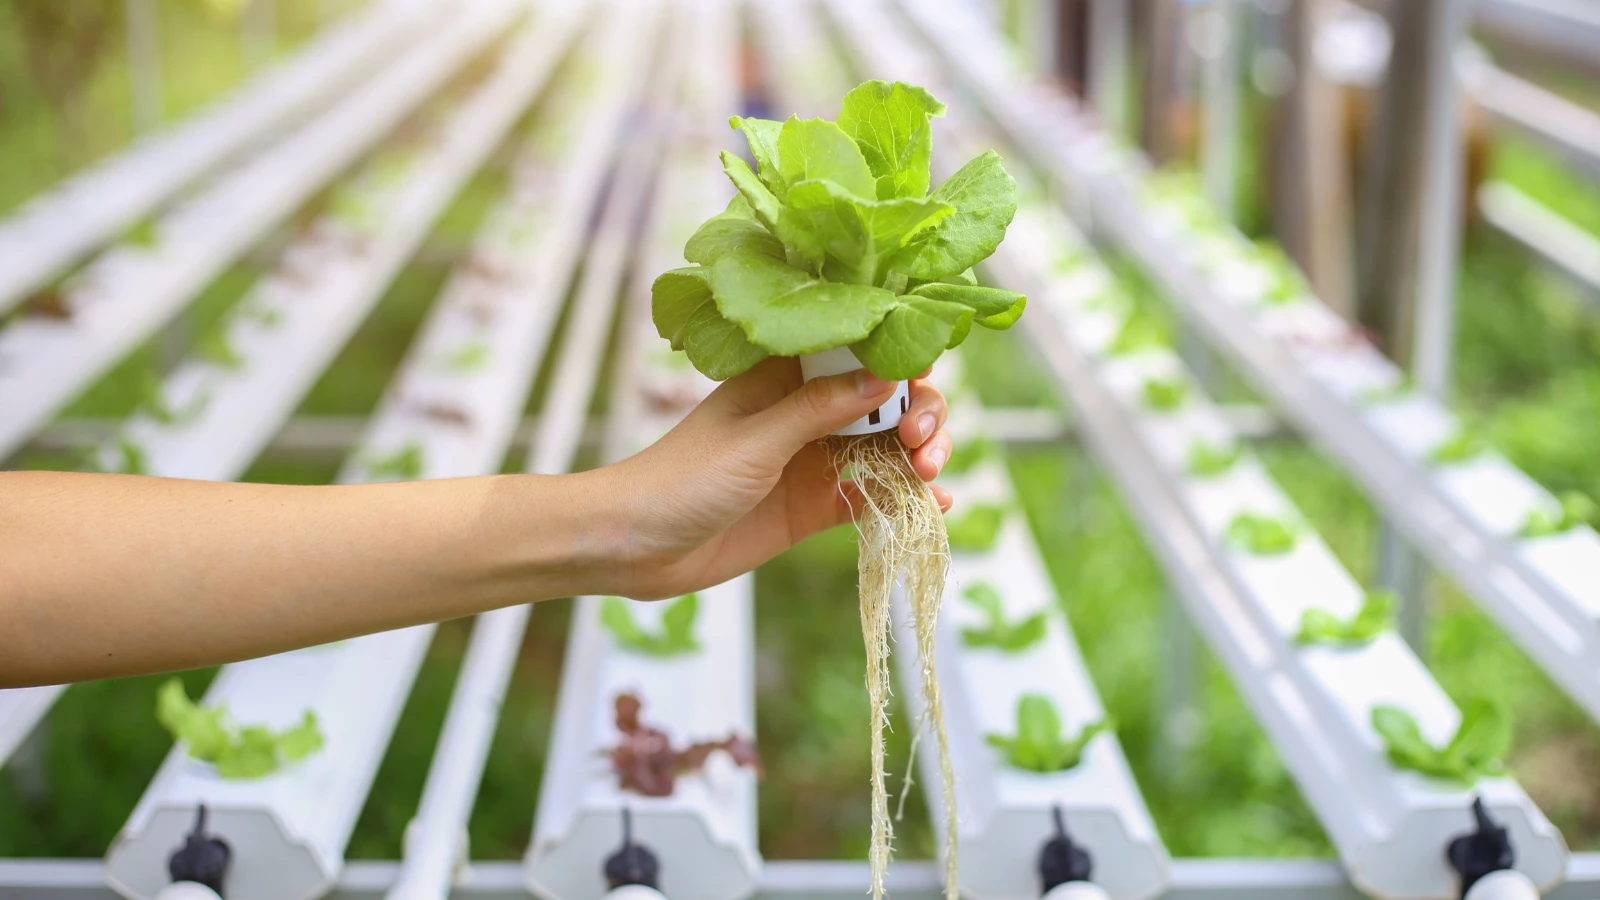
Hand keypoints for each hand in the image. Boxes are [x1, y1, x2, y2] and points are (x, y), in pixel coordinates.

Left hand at [598, 357, 952, 599]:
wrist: (636, 547)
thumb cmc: (681, 478)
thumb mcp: (756, 440)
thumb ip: (819, 410)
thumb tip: (885, 378)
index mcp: (785, 375)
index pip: (856, 349)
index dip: (897, 356)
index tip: (922, 372)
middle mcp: (806, 412)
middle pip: (885, 400)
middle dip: (917, 414)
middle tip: (920, 442)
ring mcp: (813, 460)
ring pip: (886, 448)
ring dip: (919, 457)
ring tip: (930, 476)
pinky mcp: (814, 507)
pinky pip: (871, 497)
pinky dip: (904, 499)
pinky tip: (933, 508)